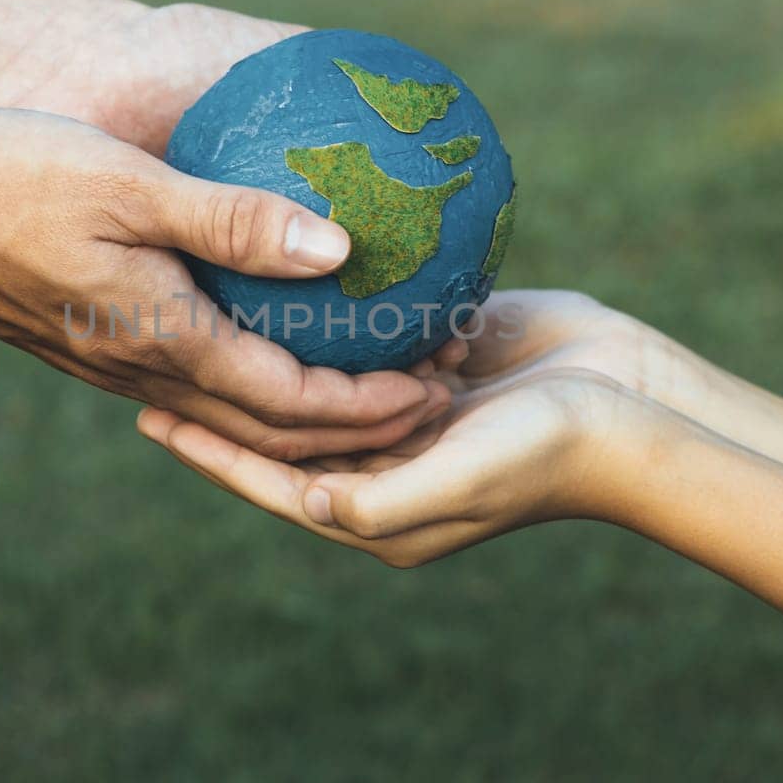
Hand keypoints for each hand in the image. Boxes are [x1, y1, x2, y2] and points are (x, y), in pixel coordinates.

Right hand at [0, 108, 447, 457]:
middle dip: (362, 428)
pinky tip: (283, 351)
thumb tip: (337, 250)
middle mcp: (145, 372)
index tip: (438, 384)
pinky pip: (202, 389)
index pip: (293, 406)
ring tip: (379, 385)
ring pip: (238, 421)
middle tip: (434, 394)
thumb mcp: (126, 182)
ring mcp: (118, 366)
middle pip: (276, 435)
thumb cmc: (2, 181)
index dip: (373, 407)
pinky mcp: (99, 345)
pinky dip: (262, 390)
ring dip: (315, 416)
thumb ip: (232, 219)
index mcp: (163, 340)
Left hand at [136, 294, 666, 565]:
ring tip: (213, 306)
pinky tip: (293, 277)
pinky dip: (339, 316)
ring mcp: (416, 409)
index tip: (145, 414)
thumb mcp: (456, 482)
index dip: (209, 451)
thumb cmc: (546, 454)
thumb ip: (376, 500)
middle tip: (162, 357)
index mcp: (381, 505)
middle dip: (227, 398)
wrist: (637, 406)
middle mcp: (389, 460)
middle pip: (287, 429)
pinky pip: (377, 338)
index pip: (274, 479)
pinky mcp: (444, 357)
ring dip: (278, 352)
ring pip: (327, 379)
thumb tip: (301, 499)